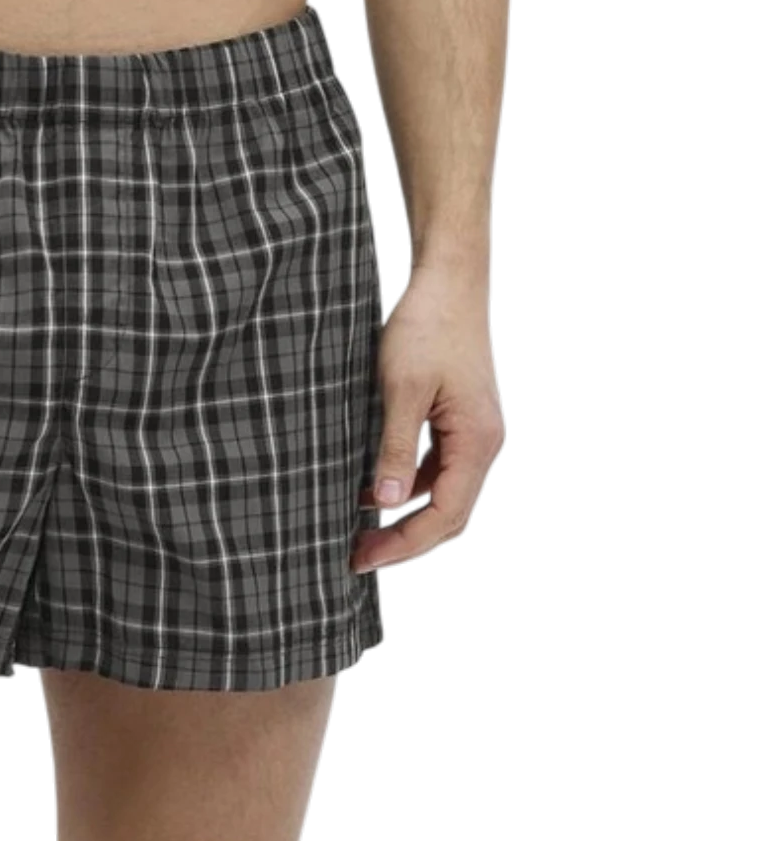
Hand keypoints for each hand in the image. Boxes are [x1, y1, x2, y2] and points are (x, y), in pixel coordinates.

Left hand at [350, 265, 505, 573]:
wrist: (448, 282)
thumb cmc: (427, 326)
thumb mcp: (401, 388)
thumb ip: (396, 447)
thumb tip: (386, 502)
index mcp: (475, 442)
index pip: (445, 516)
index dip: (405, 544)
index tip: (364, 558)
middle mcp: (481, 443)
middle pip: (449, 512)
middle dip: (405, 538)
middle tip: (359, 554)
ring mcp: (473, 430)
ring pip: (444, 490)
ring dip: (406, 512)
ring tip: (362, 527)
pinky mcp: (460, 416)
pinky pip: (439, 465)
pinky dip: (410, 482)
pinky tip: (376, 484)